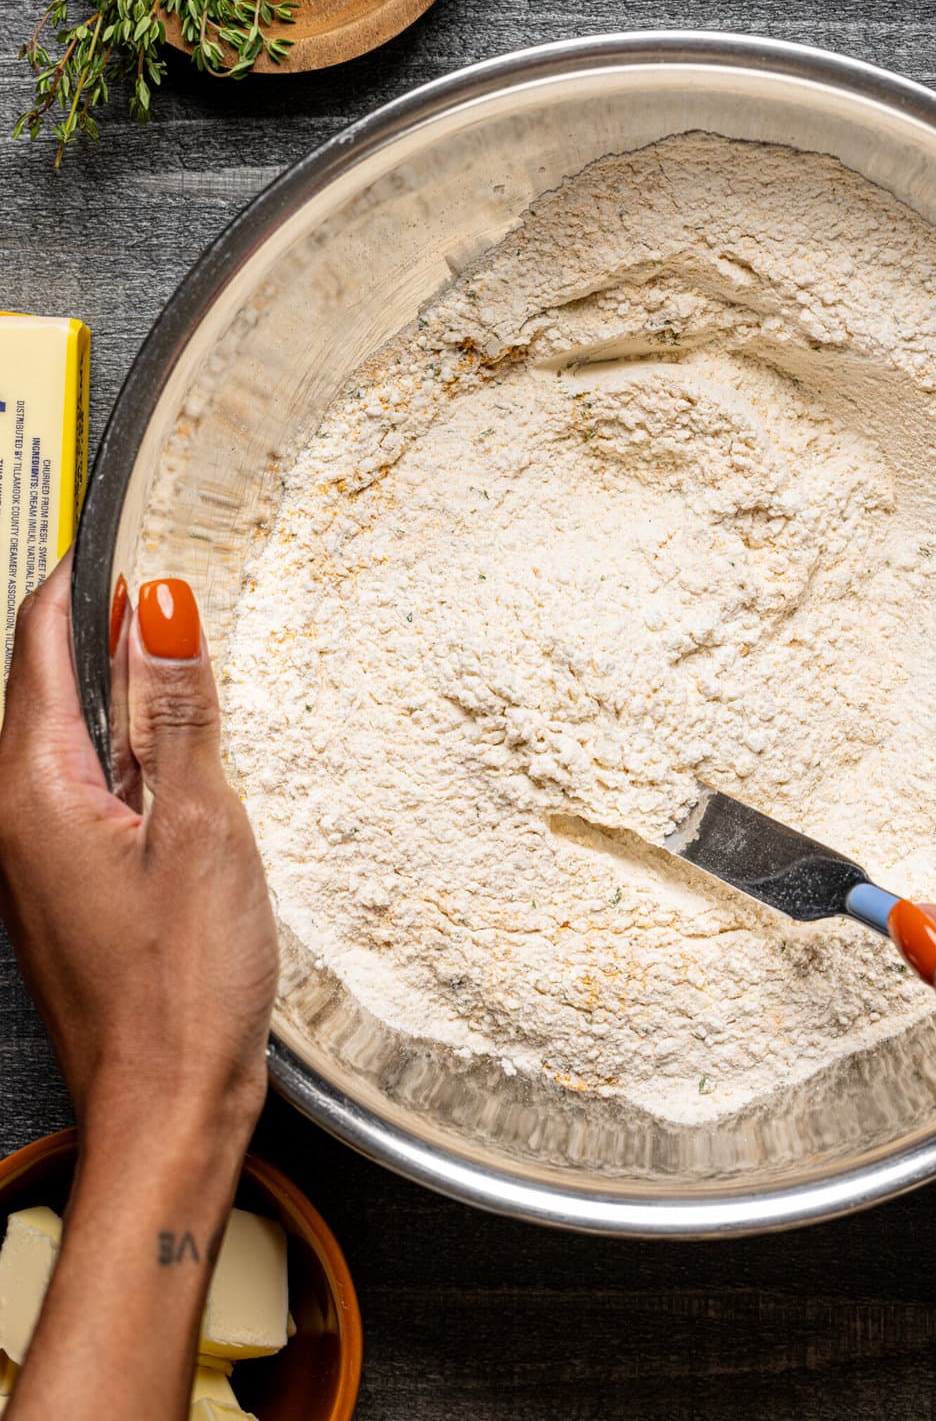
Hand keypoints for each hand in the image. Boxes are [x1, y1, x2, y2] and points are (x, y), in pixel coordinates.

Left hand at [0, 556, 278, 1420]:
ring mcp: (36, 859)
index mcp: (35, 791)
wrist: (167, 1109)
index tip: (115, 541)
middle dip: (96, 630)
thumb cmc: (183, 988)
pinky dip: (125, 753)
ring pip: (66, 741)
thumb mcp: (202, 825)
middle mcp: (17, 820)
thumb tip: (160, 608)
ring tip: (174, 660)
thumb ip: (179, 711)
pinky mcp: (67, 890)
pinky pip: (84, 790)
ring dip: (115, 692)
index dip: (76, 586)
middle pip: (43, 689)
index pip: (36, 648)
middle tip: (157, 591)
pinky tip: (176, 760)